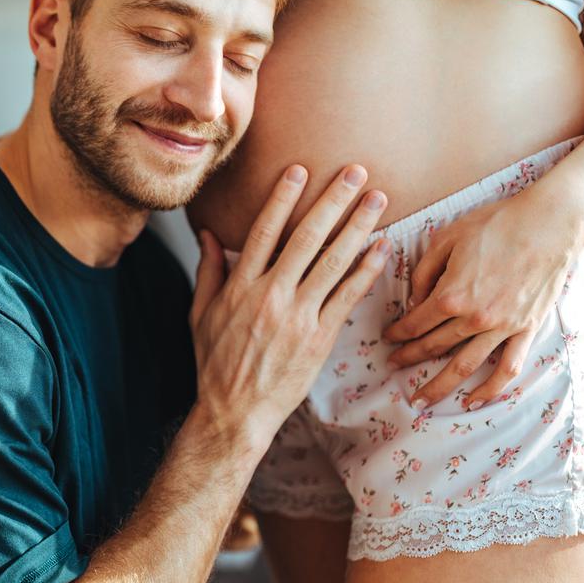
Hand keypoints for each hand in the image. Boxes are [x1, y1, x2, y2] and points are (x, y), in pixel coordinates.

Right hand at [189, 164, 389, 451]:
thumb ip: (209, 271)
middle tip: (354, 171)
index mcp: (239, 287)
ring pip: (333, 262)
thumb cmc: (215, 363)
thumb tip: (207, 233)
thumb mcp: (200, 314)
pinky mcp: (319, 338)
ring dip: (358, 226)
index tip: (299, 170)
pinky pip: (347, 297)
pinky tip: (382, 247)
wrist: (234, 412)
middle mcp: (269, 296)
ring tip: (377, 199)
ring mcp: (297, 317)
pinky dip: (366, 270)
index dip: (282, 199)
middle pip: (305, 238)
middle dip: (332, 201)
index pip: (262, 232)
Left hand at [381, 189, 583, 411]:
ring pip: (463, 366)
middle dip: (408, 358)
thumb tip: (413, 302)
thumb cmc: (496, 225)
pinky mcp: (526, 330)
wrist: (550, 223)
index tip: (387, 339)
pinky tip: (473, 401)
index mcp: (450, 295)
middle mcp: (473, 318)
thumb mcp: (446, 239)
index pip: (414, 323)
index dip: (397, 333)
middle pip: (432, 346)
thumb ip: (423, 273)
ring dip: (438, 386)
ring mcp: (502, 328)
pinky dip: (490, 389)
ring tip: (420, 401)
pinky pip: (507, 368)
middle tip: (392, 365)